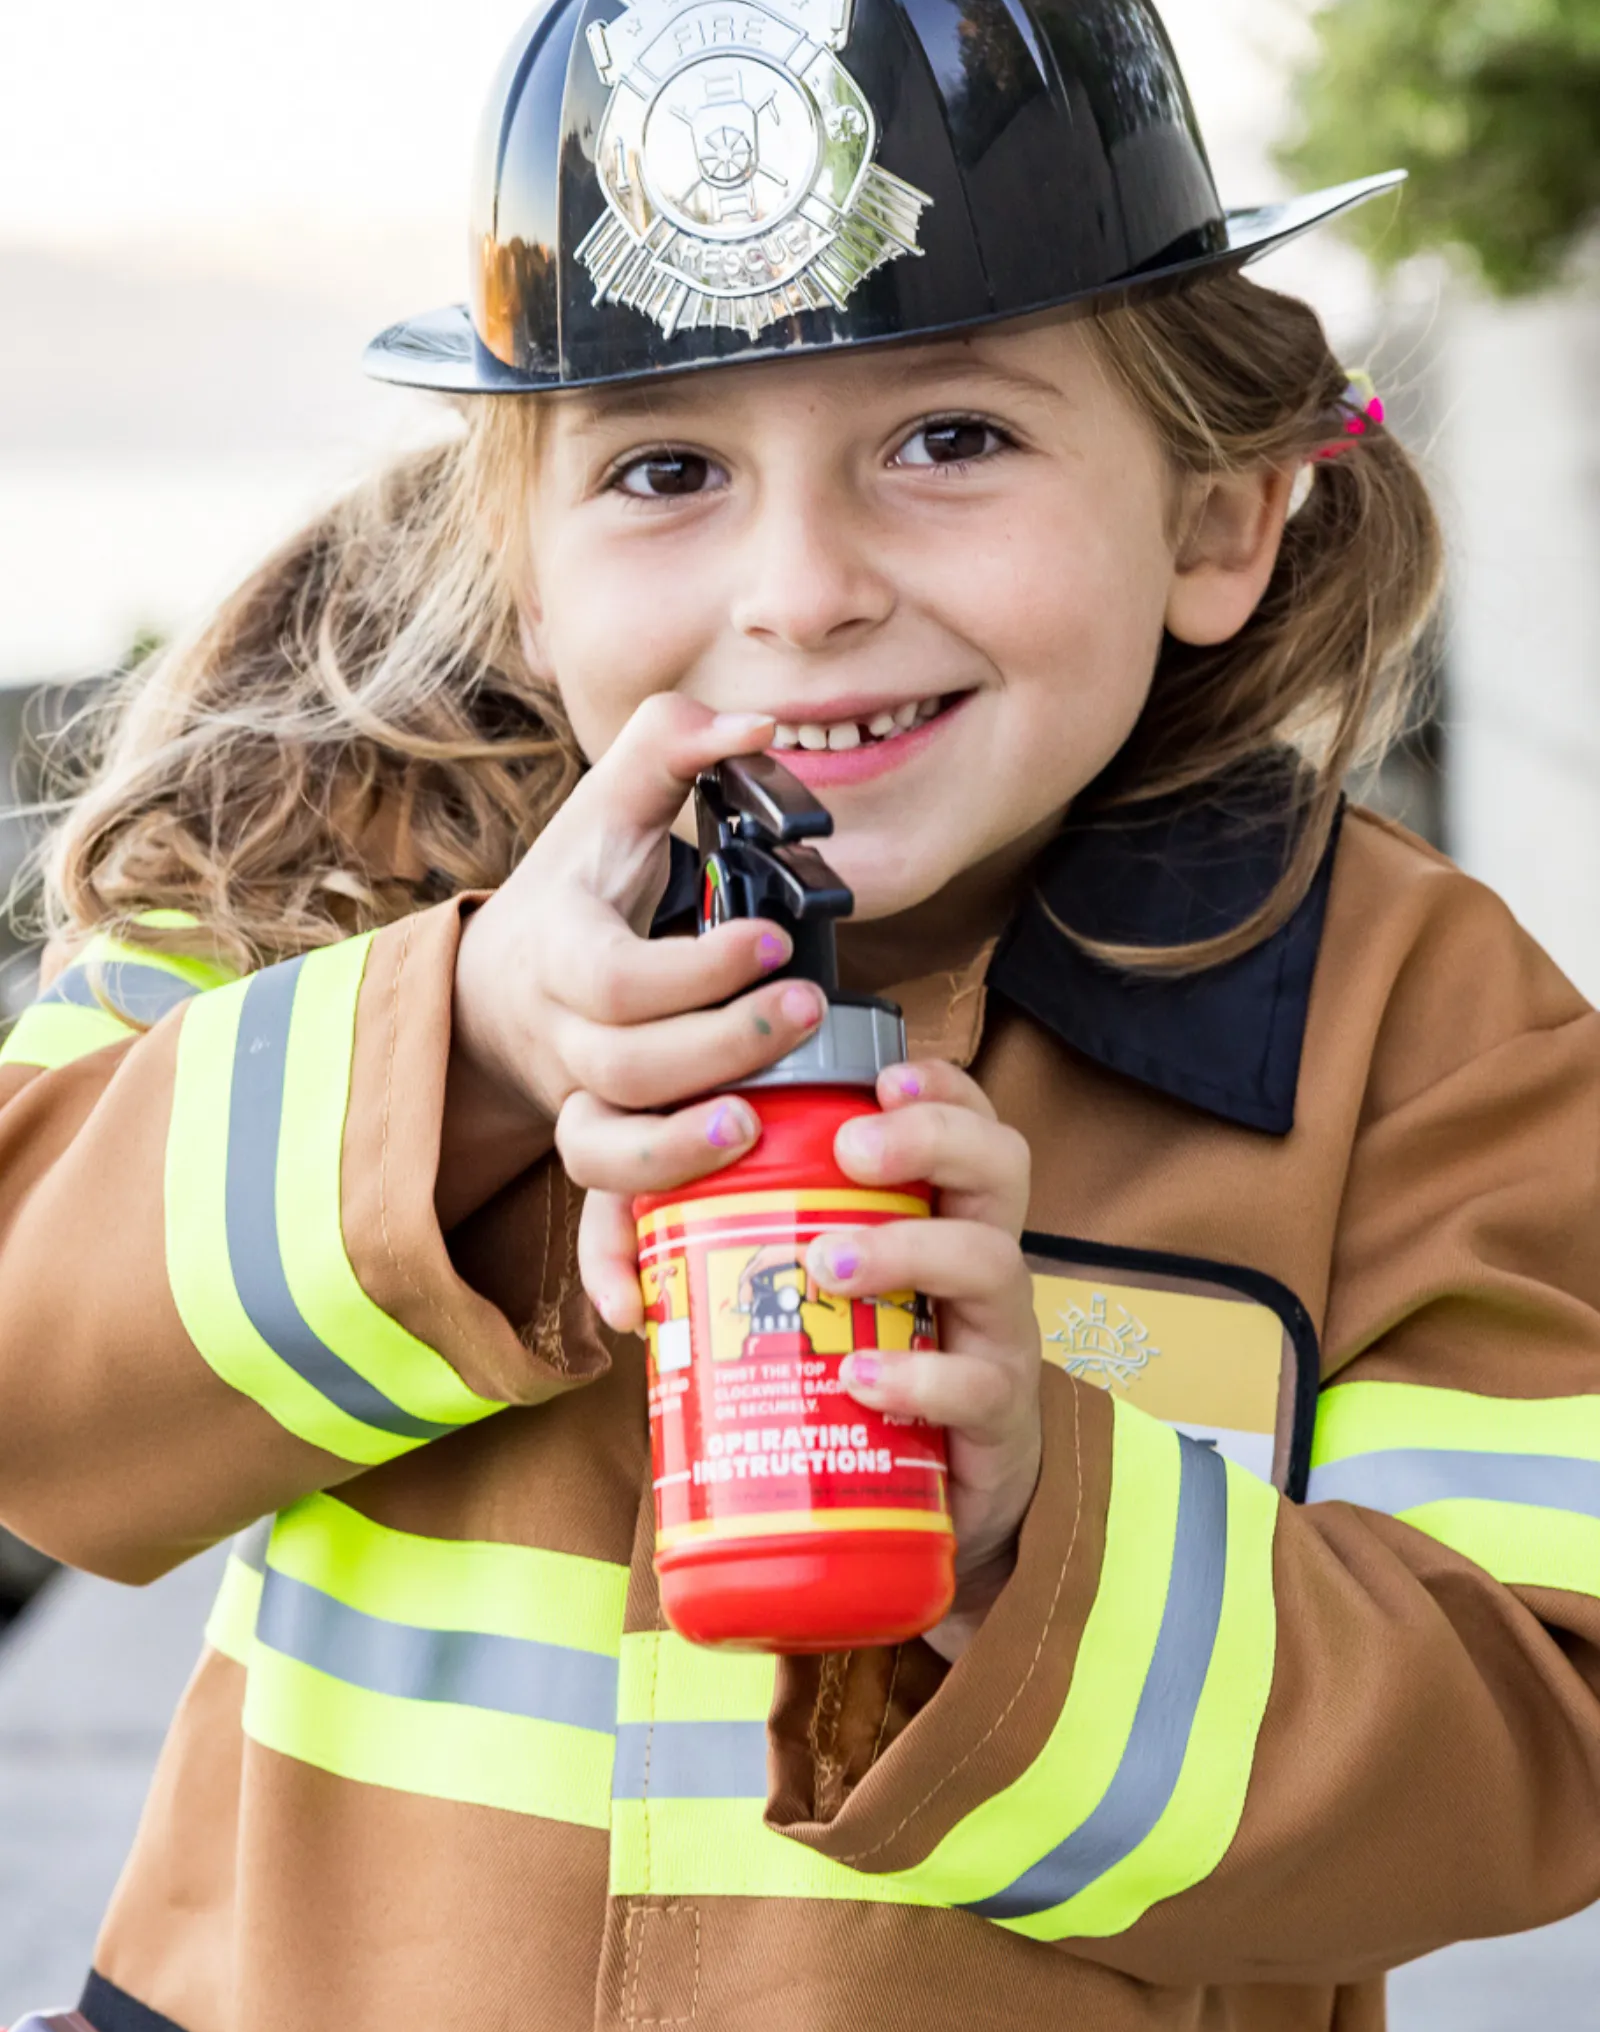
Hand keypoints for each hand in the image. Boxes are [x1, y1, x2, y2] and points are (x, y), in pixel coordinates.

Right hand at [436, 694, 829, 1230]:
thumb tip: (756, 723)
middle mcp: (560, 1038)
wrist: (501, 984)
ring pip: (599, 1152)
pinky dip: (610, 1270)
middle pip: (624, 1068)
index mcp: (563, 952)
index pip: (621, 979)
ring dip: (671, 1158)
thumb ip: (673, 746)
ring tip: (752, 1129)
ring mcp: (573, 1103)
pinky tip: (646, 1309)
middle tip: (800, 1010)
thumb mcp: (611, 806)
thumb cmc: (579, 890)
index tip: (770, 945)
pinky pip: (590, 1225)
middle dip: (716, 1049)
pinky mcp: (595, 1152)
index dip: (695, 973)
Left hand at [575, 1055, 1041, 1658]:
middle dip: (931, 1137)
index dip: (936, 1085)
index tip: (880, 1076)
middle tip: (852, 1150)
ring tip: (828, 1265)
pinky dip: (916, 1377)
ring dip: (906, 1249)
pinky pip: (976, 1383)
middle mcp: (980, 1257)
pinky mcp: (996, 1415)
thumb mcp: (788, 1312)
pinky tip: (860, 1380)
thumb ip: (695, 1283)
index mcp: (937, 1213)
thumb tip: (625, 1298)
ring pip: (988, 1260)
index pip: (962, 1118)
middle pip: (999, 1163)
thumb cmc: (846, 1383)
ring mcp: (995, 1333)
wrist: (917, 1515)